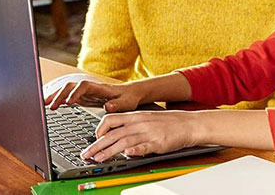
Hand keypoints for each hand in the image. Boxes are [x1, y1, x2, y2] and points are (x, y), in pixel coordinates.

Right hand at [44, 80, 141, 112]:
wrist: (130, 93)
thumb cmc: (128, 98)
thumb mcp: (127, 103)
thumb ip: (118, 105)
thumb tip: (108, 107)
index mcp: (100, 88)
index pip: (84, 86)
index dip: (75, 93)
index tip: (69, 102)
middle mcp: (89, 88)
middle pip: (71, 86)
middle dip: (60, 94)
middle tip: (51, 106)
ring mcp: (84, 92)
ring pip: (66, 90)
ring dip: (55, 95)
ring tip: (43, 104)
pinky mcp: (82, 98)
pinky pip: (67, 95)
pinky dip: (57, 98)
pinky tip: (48, 104)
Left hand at [79, 110, 197, 161]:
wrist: (188, 124)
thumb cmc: (168, 123)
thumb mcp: (146, 119)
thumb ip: (131, 126)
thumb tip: (116, 136)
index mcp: (135, 117)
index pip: (110, 120)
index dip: (99, 130)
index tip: (93, 140)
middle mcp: (139, 123)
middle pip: (112, 133)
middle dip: (97, 145)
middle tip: (86, 154)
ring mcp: (148, 133)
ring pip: (124, 141)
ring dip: (109, 151)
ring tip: (98, 159)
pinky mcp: (158, 142)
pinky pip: (144, 146)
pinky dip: (134, 150)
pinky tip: (127, 154)